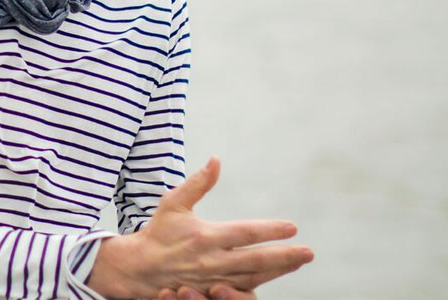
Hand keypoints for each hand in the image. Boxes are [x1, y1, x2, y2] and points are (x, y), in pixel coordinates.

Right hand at [87, 157, 312, 298]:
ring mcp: (213, 280)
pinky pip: (241, 292)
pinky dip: (259, 285)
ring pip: (253, 278)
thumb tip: (216, 160)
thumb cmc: (158, 232)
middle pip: (256, 260)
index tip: (292, 227)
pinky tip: (274, 277)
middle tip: (308, 252)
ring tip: (298, 261)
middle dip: (285, 256)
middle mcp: (212, 260)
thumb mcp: (173, 203)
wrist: (139, 268)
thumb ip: (198, 183)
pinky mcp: (211, 293)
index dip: (270, 230)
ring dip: (279, 271)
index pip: (245, 233)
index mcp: (204, 236)